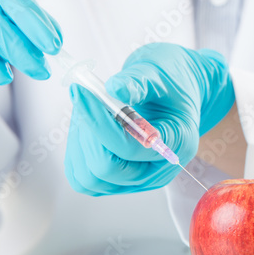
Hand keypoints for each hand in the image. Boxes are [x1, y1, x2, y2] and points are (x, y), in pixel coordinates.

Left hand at [64, 43, 234, 194]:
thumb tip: (114, 88)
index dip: (98, 123)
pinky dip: (77, 153)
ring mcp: (137, 180)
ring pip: (89, 179)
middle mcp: (157, 171)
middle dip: (87, 133)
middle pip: (106, 170)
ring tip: (86, 110)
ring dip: (79, 143)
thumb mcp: (157, 74)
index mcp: (176, 143)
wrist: (171, 92)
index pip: (127, 149)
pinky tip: (85, 126)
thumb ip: (137, 82)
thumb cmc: (169, 82)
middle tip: (83, 99)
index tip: (82, 94)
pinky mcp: (119, 180)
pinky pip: (85, 178)